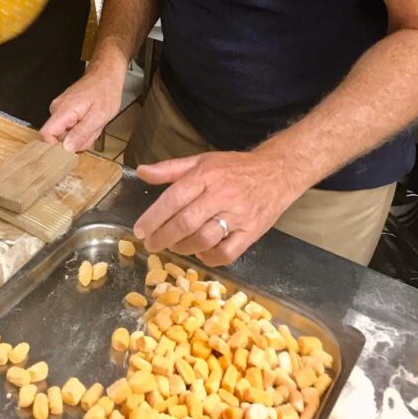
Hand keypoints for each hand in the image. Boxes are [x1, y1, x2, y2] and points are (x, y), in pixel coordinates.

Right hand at [40, 63, 125, 151]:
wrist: (106, 75)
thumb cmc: (105, 91)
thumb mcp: (99, 116)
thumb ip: (81, 133)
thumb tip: (66, 148)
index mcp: (63, 110)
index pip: (46, 135)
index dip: (56, 147)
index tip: (72, 150)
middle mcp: (57, 109)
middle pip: (58, 137)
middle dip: (77, 140)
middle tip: (92, 131)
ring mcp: (60, 109)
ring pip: (66, 134)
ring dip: (82, 134)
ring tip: (94, 124)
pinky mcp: (65, 110)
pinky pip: (69, 127)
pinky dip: (81, 128)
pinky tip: (91, 121)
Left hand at [133, 149, 296, 265]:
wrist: (277, 172)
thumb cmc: (234, 168)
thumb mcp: (201, 161)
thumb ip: (170, 169)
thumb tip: (141, 172)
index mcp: (206, 175)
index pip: (174, 198)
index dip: (154, 217)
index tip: (140, 230)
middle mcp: (221, 195)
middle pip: (186, 222)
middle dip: (163, 237)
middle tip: (151, 244)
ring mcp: (238, 216)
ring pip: (204, 239)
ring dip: (183, 247)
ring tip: (174, 246)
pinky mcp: (252, 233)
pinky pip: (227, 254)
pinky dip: (209, 257)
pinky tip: (200, 252)